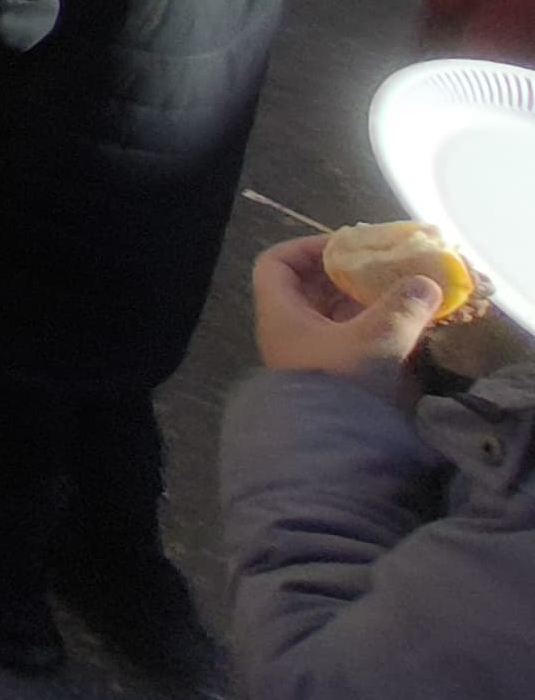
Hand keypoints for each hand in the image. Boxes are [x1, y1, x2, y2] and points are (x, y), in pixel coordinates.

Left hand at [250, 234, 442, 383]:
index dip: (305, 247)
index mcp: (281, 313)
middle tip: (383, 271)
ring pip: (331, 319)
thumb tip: (424, 282)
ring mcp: (307, 358)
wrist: (332, 452)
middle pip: (309, 290)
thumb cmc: (340, 384)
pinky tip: (403, 333)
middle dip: (346, 278)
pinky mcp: (329, 381)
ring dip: (364, 306)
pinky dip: (371, 333)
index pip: (275, 264)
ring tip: (401, 298)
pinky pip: (347, 344)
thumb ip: (401, 309)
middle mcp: (288, 332)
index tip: (343, 246)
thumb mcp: (375, 341)